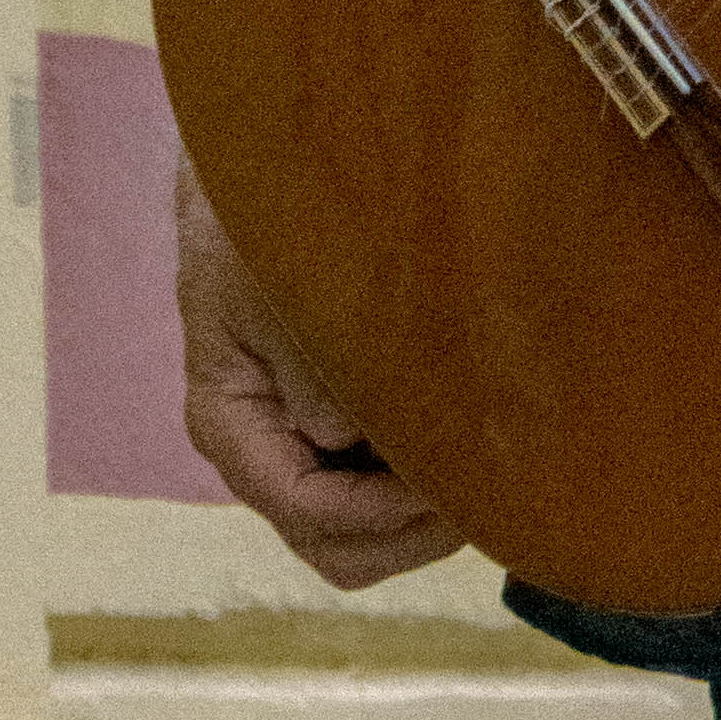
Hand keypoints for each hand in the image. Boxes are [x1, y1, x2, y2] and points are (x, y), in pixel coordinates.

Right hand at [176, 157, 465, 590]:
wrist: (266, 173)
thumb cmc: (265, 221)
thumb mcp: (278, 280)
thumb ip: (311, 362)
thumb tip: (343, 432)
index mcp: (232, 421)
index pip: (304, 508)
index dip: (379, 512)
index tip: (449, 486)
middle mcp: (264, 452)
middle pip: (334, 546)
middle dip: (409, 536)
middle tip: (484, 499)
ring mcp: (304, 448)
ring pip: (365, 533)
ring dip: (425, 520)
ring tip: (488, 476)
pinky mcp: (343, 430)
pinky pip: (385, 490)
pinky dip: (428, 487)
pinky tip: (477, 448)